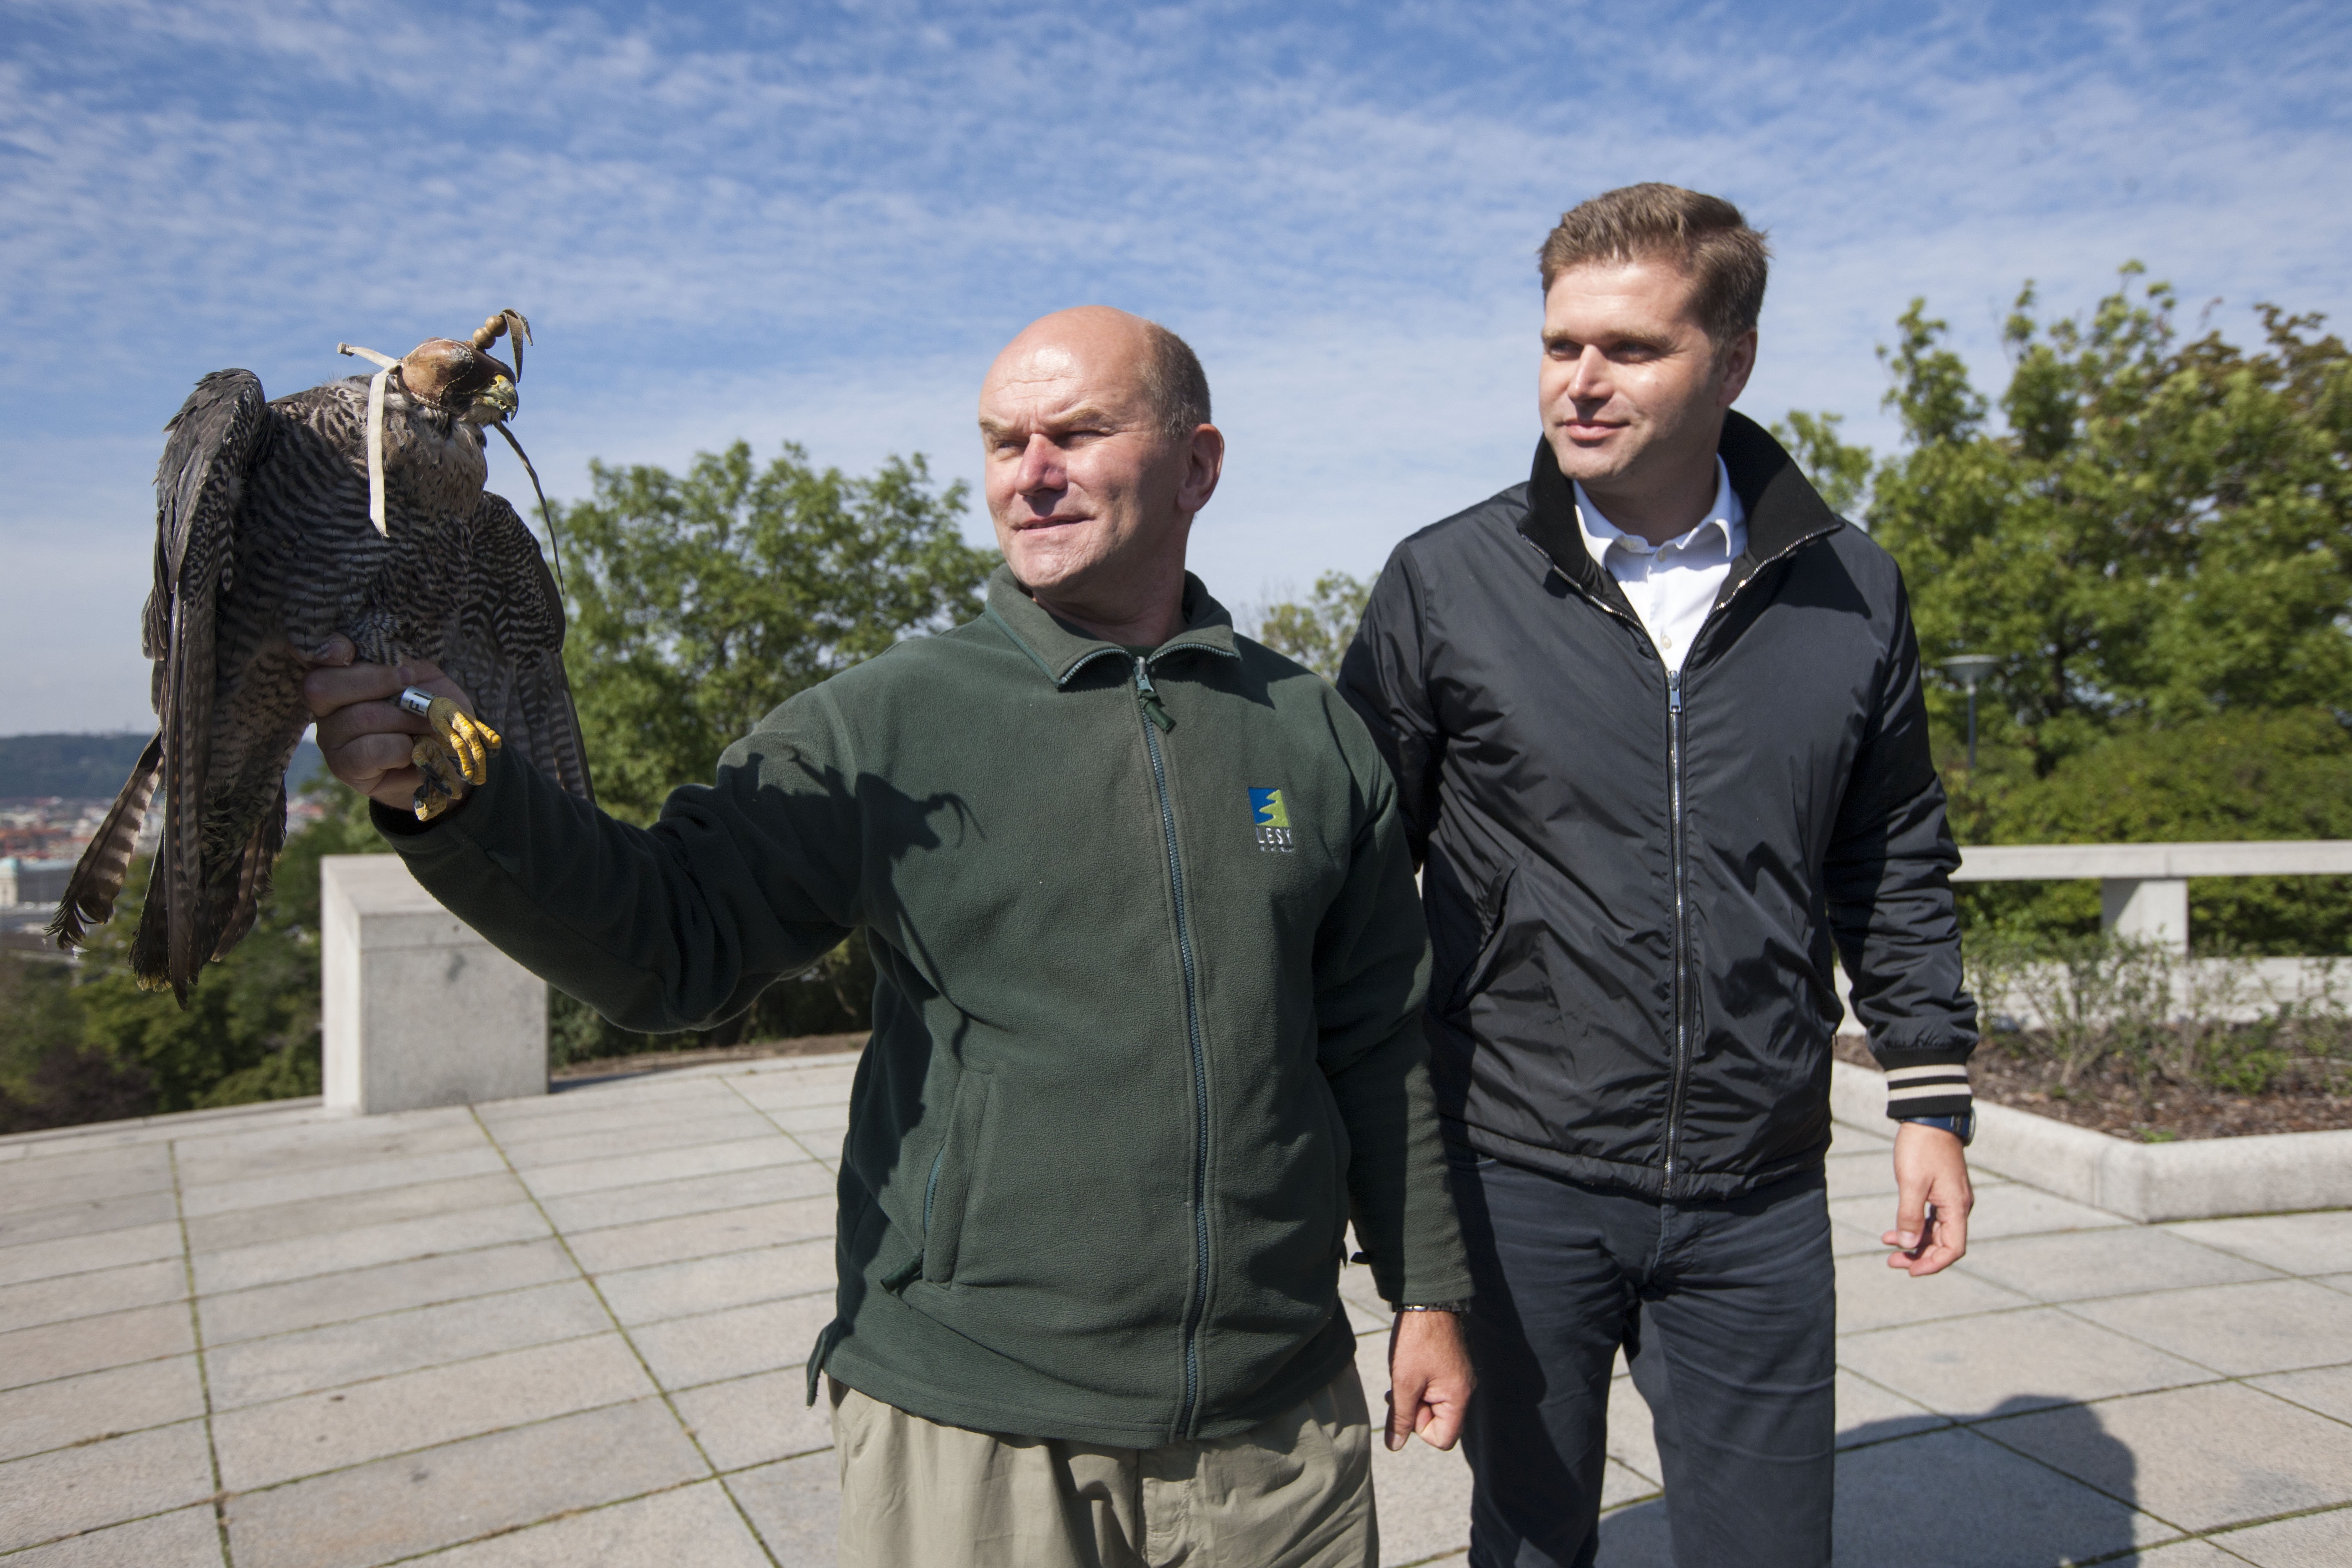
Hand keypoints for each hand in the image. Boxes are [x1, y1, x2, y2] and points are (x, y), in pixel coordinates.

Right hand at [301, 637, 482, 813]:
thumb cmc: (429, 712)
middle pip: (324, 687)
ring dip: (403, 719)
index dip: (325, 651)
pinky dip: (400, 748)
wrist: (447, 755)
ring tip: (426, 725)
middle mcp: (324, 707)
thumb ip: (402, 665)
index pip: (314, 657)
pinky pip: (369, 751)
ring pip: (359, 717)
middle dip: (378, 682)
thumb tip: (395, 664)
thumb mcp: (423, 679)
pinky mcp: (344, 768)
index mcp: (338, 676)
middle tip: (412, 685)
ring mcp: (329, 739)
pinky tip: (412, 750)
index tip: (346, 651)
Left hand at [1386, 1309, 1474, 1451]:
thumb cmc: (1416, 1341)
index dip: (1420, 1429)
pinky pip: (1436, 1391)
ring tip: (1402, 1377)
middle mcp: (1464, 1392)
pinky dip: (1420, 1386)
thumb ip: (1401, 1417)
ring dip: (1415, 1398)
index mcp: (1458, 1398)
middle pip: (1439, 1424)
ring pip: (1434, 1406)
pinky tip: (1409, 1370)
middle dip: (1416, 1411)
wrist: (1427, 1303)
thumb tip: (1394, 1446)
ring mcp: (1459, 1380)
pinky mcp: (1452, 1370)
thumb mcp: (1404, 1382)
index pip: (1443, 1439)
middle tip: (1401, 1389)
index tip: (1409, 1404)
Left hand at [1883, 1121, 1972, 1276]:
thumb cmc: (1921, 1148)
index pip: (1953, 1249)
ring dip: (1913, 1243)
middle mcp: (1958, 1207)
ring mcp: (1950, 1199)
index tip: (1911, 1271)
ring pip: (1934, 1232)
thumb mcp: (1912, 1183)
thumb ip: (1910, 1215)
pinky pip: (1930, 1218)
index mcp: (1956, 1208)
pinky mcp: (1940, 1191)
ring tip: (1888, 1248)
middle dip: (1919, 1256)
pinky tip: (1892, 1232)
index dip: (1934, 1264)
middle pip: (1943, 1244)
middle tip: (1892, 1261)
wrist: (1928, 1119)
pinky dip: (1913, 1226)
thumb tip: (1907, 1245)